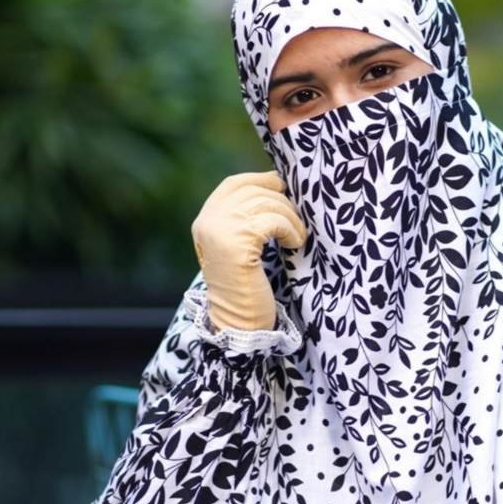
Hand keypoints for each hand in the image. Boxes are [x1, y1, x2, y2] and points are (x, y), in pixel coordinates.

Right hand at [191, 170, 305, 332]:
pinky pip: (274, 221)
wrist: (239, 322)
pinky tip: (294, 244)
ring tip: (297, 236)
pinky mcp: (238, 245)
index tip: (283, 191)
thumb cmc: (247, 283)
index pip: (234, 184)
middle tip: (296, 221)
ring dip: (291, 218)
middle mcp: (208, 221)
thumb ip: (245, 216)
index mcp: (205, 220)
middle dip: (282, 202)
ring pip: (267, 204)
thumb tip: (279, 181)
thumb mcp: (238, 244)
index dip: (261, 181)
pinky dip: (291, 230)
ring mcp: (220, 232)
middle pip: (254, 191)